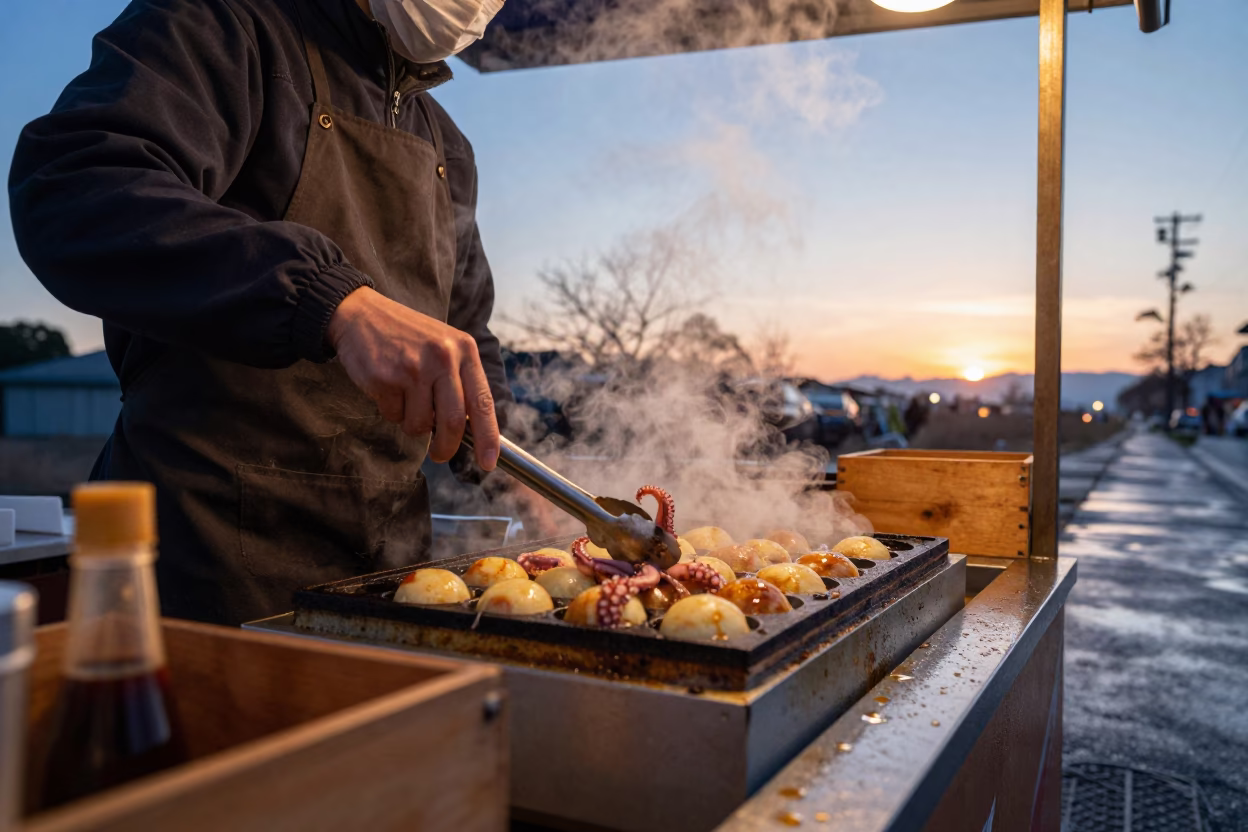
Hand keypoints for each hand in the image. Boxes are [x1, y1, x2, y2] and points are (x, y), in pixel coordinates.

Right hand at [327, 287, 499, 469]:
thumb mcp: (444, 347)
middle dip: (446, 448)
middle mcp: (443, 358)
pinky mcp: (386, 378)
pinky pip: (394, 416)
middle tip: (439, 454)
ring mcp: (414, 368)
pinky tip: (386, 387)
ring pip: (421, 424)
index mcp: (464, 350)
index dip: (488, 438)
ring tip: (404, 399)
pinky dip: (391, 412)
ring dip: (412, 424)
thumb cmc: (407, 337)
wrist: (361, 314)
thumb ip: (460, 382)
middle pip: (453, 423)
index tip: (488, 462)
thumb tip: (472, 431)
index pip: (483, 402)